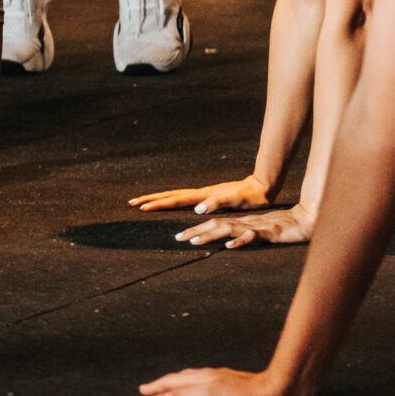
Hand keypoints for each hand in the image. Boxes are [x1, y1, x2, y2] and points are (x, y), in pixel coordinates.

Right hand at [130, 175, 271, 213]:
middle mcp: (201, 193)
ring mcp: (204, 194)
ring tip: (145, 202)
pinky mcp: (208, 196)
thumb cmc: (252, 197)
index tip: (141, 207)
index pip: (175, 200)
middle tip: (132, 202)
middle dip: (150, 199)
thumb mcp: (237, 201)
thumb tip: (197, 209)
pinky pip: (184, 198)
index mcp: (204, 196)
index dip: (158, 204)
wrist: (262, 185)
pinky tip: (171, 203)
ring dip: (158, 199)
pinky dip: (171, 200)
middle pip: (170, 195)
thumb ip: (218, 204)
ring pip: (175, 195)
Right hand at [140, 366, 305, 395]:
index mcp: (200, 379)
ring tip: (171, 391)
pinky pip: (207, 389)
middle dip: (163, 385)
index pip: (171, 382)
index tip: (142, 392)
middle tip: (150, 391)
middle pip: (180, 380)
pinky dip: (196, 391)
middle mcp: (209, 378)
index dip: (156, 388)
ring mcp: (222, 383)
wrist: (279, 394)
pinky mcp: (234, 391)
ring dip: (179, 387)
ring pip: (194, 382)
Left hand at [173, 201, 314, 248]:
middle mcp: (246, 222)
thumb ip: (248, 234)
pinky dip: (240, 241)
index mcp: (243, 222)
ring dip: (210, 234)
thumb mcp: (263, 231)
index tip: (180, 236)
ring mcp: (257, 227)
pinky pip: (252, 236)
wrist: (309, 218)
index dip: (197, 229)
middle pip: (216, 225)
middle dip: (195, 231)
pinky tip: (229, 246)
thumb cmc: (286, 226)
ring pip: (229, 229)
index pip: (216, 224)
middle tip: (176, 238)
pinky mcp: (269, 232)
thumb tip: (231, 241)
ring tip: (194, 241)